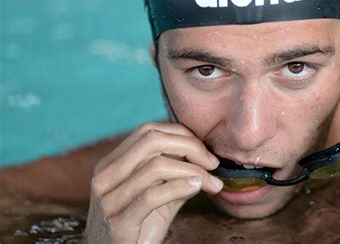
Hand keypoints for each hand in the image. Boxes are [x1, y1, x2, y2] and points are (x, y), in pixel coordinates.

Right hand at [84, 122, 222, 242]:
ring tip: (212, 182)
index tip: (205, 152)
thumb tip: (205, 159)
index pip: (148, 131)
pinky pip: (152, 196)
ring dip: (193, 171)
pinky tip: (198, 188)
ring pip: (155, 166)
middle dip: (189, 146)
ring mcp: (108, 200)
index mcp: (111, 165)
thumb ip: (176, 177)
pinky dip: (180, 187)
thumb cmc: (138, 230)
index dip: (182, 135)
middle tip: (212, 162)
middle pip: (151, 140)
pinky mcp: (117, 224)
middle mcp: (105, 177)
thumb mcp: (159, 198)